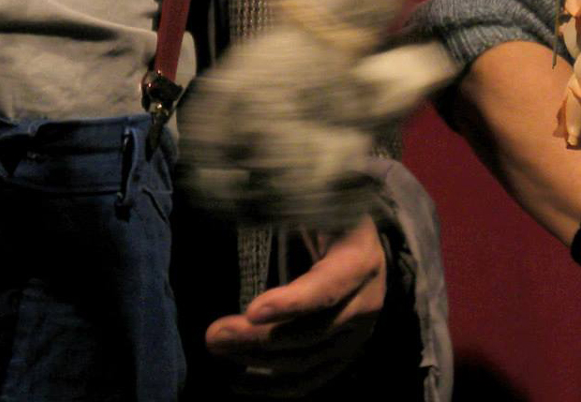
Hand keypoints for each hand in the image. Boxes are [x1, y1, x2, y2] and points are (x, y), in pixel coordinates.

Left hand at [203, 214, 387, 397]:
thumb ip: (289, 204)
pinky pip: (312, 379)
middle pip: (312, 332)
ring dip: (258, 359)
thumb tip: (248, 198)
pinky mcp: (345, 353)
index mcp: (361, 258)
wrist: (355, 236)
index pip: (329, 287)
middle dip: (259, 337)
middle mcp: (367, 301)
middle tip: (213, 334)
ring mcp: (359, 333)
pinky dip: (274, 385)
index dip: (293, 303)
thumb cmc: (326, 213)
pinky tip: (239, 382)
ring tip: (217, 346)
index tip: (251, 311)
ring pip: (307, 360)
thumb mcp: (315, 201)